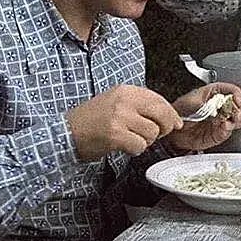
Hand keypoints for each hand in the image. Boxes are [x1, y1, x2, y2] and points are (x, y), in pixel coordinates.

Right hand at [67, 84, 181, 160]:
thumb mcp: (115, 102)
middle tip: (158, 134)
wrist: (65, 133)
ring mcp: (120, 117)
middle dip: (165, 127)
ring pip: (152, 132)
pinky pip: (140, 146)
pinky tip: (124, 147)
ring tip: (131, 139)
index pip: (159, 99)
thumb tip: (169, 115)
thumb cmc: (90, 120)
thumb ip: (139, 105)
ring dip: (145, 141)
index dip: (171, 113)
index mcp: (126, 90)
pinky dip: (135, 150)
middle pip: (161, 114)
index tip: (176, 122)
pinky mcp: (115, 135)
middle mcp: (124, 101)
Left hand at [165, 83, 240, 152]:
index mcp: (215, 94)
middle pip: (240, 106)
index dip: (237, 94)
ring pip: (238, 119)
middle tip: (237, 112)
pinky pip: (228, 132)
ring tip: (231, 120)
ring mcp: (221, 120)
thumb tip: (219, 107)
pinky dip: (228, 129)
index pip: (232, 91)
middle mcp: (221, 107)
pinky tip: (225, 126)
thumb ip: (207, 104)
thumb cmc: (179, 111)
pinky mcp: (219, 133)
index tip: (238, 100)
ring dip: (237, 120)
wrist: (173, 130)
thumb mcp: (192, 102)